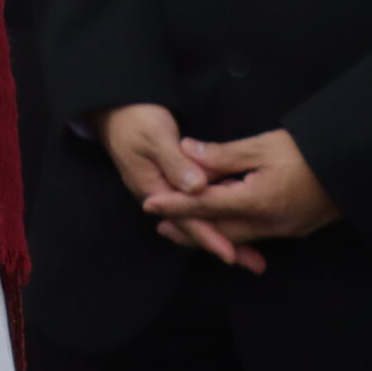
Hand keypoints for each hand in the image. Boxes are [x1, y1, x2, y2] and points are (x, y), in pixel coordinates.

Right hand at [95, 104, 264, 271]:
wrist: (116, 107)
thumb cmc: (135, 118)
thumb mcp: (155, 136)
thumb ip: (176, 162)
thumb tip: (197, 188)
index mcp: (152, 188)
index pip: (185, 218)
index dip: (209, 236)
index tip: (231, 254)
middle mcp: (159, 195)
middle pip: (193, 226)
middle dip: (223, 244)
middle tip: (256, 264)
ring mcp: (165, 189)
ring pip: (197, 218)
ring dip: (224, 233)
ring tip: (252, 253)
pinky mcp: (172, 181)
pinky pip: (197, 205)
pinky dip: (217, 215)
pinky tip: (235, 219)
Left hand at [143, 129, 339, 249]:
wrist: (357, 169)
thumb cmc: (310, 152)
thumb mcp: (262, 146)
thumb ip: (222, 154)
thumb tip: (186, 150)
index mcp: (257, 201)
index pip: (205, 205)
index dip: (175, 205)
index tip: (149, 204)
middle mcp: (269, 223)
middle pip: (218, 231)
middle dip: (188, 229)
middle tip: (160, 226)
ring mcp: (284, 230)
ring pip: (237, 236)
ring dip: (210, 232)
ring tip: (185, 226)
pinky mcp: (295, 229)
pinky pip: (256, 235)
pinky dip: (234, 231)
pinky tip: (224, 223)